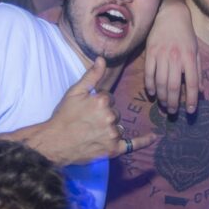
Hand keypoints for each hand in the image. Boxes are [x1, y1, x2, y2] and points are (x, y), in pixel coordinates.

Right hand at [35, 58, 157, 164]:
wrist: (54, 142)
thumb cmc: (63, 117)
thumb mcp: (74, 92)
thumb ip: (91, 76)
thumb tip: (102, 59)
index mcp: (102, 101)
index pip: (109, 99)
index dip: (98, 104)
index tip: (86, 110)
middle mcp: (110, 117)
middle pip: (115, 113)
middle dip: (104, 116)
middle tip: (87, 123)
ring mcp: (112, 134)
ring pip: (118, 127)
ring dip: (111, 129)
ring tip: (92, 134)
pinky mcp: (113, 150)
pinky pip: (133, 145)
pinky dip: (144, 141)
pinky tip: (154, 137)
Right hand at [144, 0, 199, 114]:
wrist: (171, 14)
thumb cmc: (186, 34)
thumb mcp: (197, 51)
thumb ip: (198, 71)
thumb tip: (200, 91)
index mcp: (189, 58)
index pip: (191, 83)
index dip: (191, 99)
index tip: (190, 111)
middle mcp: (176, 58)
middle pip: (173, 86)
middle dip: (173, 103)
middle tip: (173, 112)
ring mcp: (161, 55)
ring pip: (160, 83)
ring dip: (162, 97)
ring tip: (164, 105)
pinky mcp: (150, 53)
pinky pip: (149, 74)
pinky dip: (150, 86)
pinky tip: (152, 93)